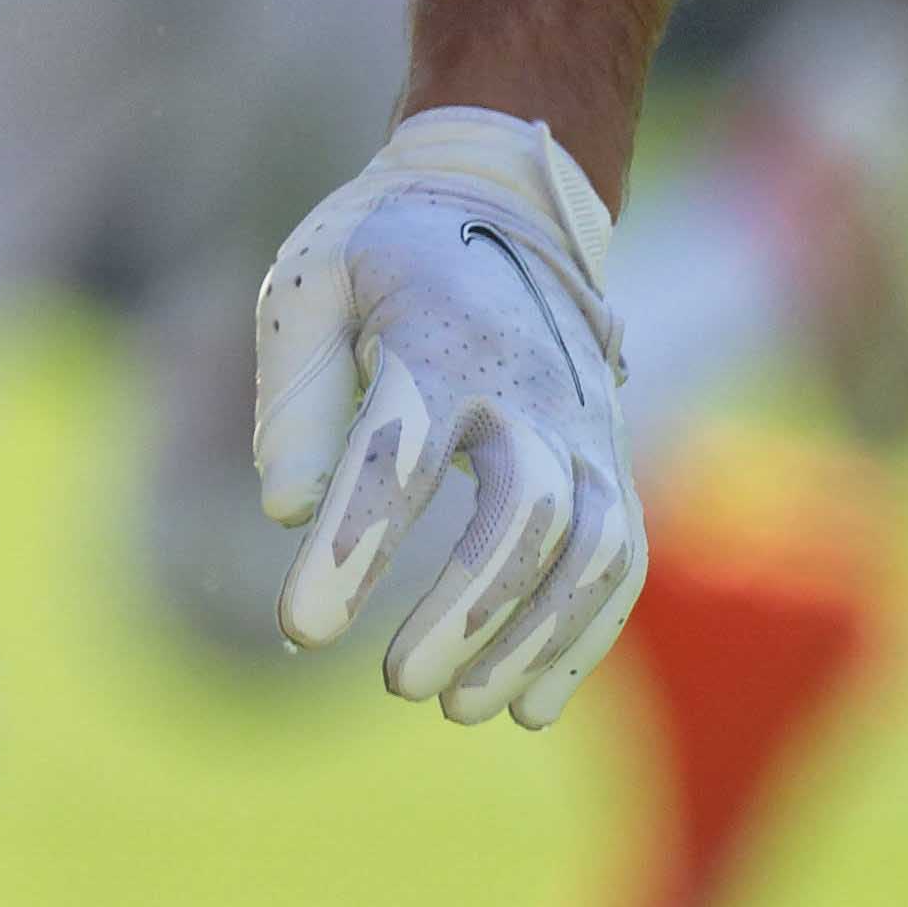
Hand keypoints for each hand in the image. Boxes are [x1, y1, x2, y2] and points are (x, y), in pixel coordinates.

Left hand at [249, 107, 647, 726]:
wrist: (502, 198)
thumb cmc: (381, 253)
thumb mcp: (309, 282)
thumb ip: (292, 390)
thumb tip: (287, 511)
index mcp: (441, 337)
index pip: (400, 451)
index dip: (354, 545)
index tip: (300, 631)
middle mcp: (531, 388)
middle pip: (525, 515)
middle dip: (467, 612)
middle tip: (395, 683)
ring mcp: (584, 429)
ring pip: (593, 551)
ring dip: (533, 642)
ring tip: (457, 707)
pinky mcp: (608, 464)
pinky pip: (621, 561)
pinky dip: (582, 639)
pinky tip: (525, 708)